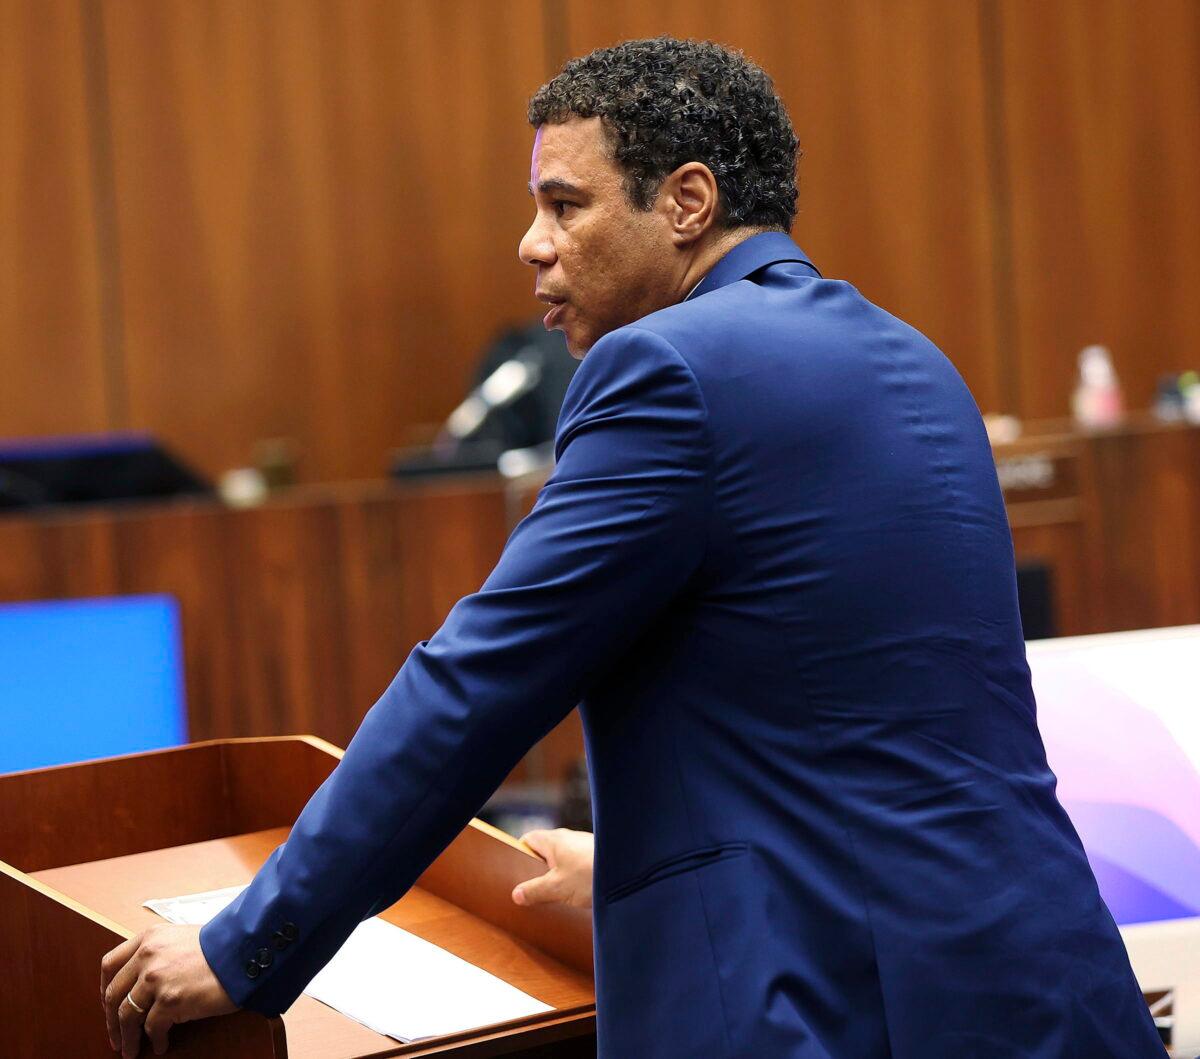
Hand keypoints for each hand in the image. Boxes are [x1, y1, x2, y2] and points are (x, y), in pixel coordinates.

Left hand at [100, 924, 236, 1057]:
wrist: (245, 952)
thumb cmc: (220, 946)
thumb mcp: (181, 938)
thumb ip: (159, 953)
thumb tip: (143, 982)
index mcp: (148, 938)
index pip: (110, 964)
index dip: (106, 989)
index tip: (109, 1005)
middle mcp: (147, 957)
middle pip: (114, 994)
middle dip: (111, 1021)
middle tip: (116, 1036)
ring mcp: (156, 979)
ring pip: (127, 1015)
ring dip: (127, 1038)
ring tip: (131, 1050)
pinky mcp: (170, 1001)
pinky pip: (151, 1028)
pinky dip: (154, 1040)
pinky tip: (160, 1045)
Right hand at [512, 828, 593, 908]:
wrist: (628, 872)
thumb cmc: (592, 872)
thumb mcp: (557, 887)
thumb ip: (535, 890)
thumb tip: (517, 894)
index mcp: (554, 840)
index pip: (528, 840)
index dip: (518, 854)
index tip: (513, 871)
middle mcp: (568, 840)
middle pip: (544, 854)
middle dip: (538, 872)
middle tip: (532, 891)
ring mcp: (583, 848)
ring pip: (561, 863)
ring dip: (557, 878)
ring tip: (555, 896)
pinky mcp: (596, 858)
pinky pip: (576, 868)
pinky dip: (573, 880)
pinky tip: (575, 895)